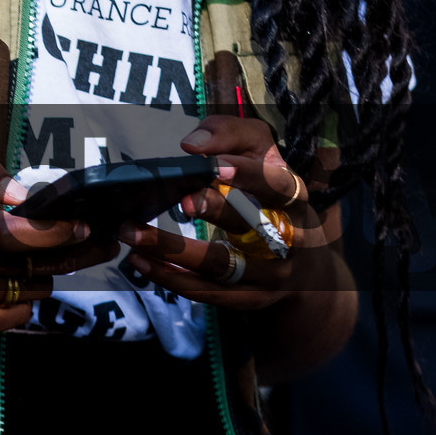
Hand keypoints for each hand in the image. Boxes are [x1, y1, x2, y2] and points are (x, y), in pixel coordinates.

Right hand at [0, 157, 117, 340]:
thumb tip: (24, 198)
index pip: (29, 233)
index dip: (64, 231)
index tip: (87, 225)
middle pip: (39, 266)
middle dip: (72, 255)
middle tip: (97, 244)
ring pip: (30, 292)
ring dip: (38, 276)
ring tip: (32, 263)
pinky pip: (10, 317)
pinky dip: (18, 301)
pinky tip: (6, 286)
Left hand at [121, 114, 340, 312]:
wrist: (303, 265)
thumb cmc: (268, 193)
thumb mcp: (260, 153)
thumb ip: (230, 135)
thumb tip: (192, 145)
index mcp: (293, 198)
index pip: (276, 186)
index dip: (247, 176)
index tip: (212, 167)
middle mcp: (288, 240)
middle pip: (250, 226)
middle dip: (214, 211)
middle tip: (179, 201)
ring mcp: (268, 275)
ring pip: (220, 265)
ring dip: (172, 250)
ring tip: (132, 233)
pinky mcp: (247, 299)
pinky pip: (205, 292)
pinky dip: (169, 276)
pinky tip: (139, 261)